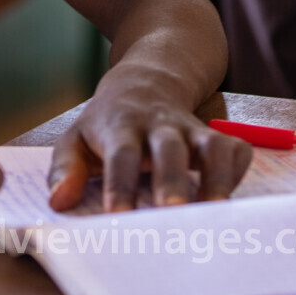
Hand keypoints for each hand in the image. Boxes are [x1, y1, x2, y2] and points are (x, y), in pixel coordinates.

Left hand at [47, 67, 250, 211]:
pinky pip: (236, 149)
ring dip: (216, 176)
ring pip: (212, 146)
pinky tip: (228, 199)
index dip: (120, 183)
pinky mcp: (216, 135)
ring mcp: (192, 129)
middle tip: (171, 211)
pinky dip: (237, 171)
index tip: (118, 216)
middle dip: (171, 179)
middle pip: (168, 148)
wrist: (148, 79)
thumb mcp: (76, 136)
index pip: (121, 153)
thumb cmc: (107, 120)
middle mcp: (159, 125)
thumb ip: (64, 168)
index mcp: (121, 125)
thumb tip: (58, 203)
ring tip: (215, 211)